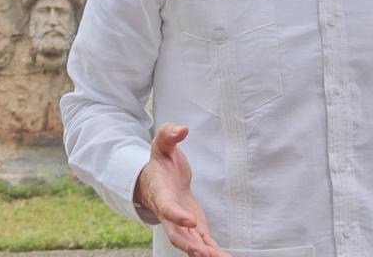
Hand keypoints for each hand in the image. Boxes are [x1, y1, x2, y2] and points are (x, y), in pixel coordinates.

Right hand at [135, 123, 229, 256]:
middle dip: (190, 246)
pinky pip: (203, 243)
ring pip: (191, 244)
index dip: (177, 216)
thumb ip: (168, 134)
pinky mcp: (194, 227)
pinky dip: (213, 252)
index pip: (167, 208)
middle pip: (176, 236)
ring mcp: (182, 224)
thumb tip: (182, 128)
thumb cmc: (161, 162)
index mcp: (162, 194)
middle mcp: (170, 214)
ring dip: (205, 253)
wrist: (158, 180)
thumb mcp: (161, 144)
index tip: (191, 221)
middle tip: (204, 253)